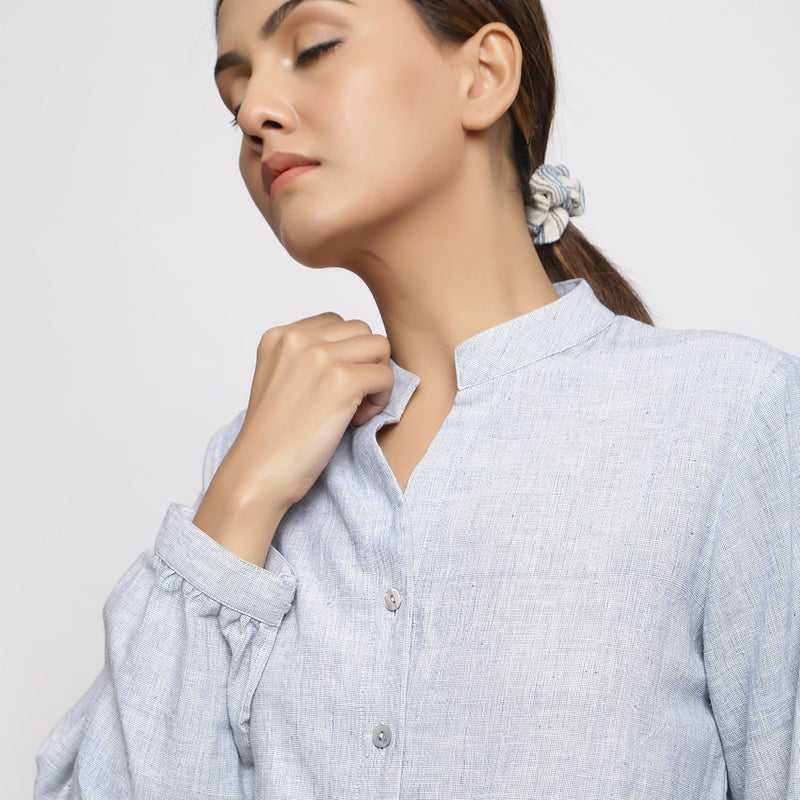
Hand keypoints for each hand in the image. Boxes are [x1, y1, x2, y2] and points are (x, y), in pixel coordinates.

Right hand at [193, 313, 392, 564]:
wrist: (258, 474)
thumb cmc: (274, 438)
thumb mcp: (280, 380)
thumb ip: (308, 357)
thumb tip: (359, 347)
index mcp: (279, 335)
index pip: (337, 323)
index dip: (345, 356)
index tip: (330, 388)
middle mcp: (297, 339)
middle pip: (362, 330)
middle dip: (364, 363)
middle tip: (347, 400)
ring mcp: (319, 357)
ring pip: (379, 347)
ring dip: (376, 378)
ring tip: (354, 408)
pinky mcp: (341, 380)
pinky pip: (386, 376)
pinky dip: (381, 401)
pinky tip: (355, 421)